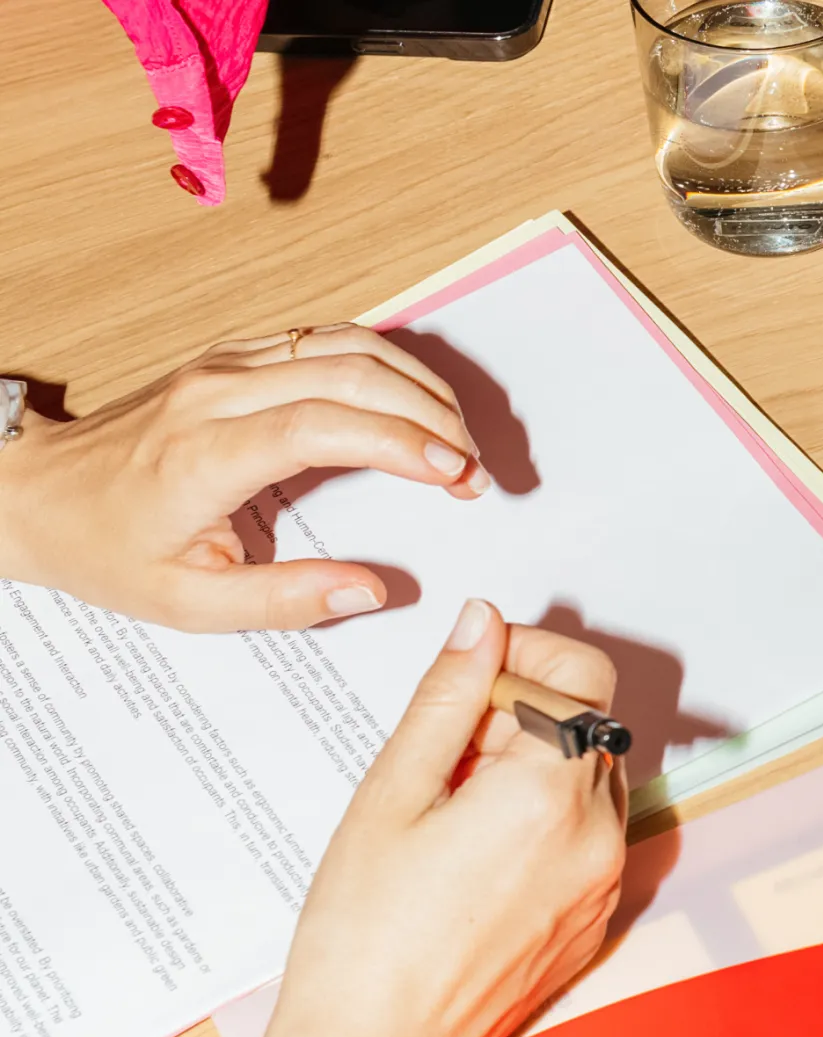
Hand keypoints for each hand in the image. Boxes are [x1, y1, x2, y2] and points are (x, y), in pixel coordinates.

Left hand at [0, 325, 488, 631]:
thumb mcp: (187, 604)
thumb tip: (370, 591)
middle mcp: (218, 393)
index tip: (456, 476)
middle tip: (472, 471)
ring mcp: (227, 364)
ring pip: (348, 344)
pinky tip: (415, 404)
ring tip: (455, 440)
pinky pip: (328, 339)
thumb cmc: (107, 548)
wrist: (35, 491)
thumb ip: (283, 602)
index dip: (402, 444)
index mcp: (205, 454)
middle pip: (352, 373)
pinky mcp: (236, 355)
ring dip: (419, 386)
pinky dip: (388, 366)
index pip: (323, 426)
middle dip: (432, 418)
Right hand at [227, 602, 624, 1036]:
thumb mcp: (391, 794)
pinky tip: (473, 855)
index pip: (585, 677)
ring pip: (587, 782)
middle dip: (522, 717)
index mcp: (550, 796)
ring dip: (533, 770)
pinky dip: (542, 823)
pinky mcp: (593, 919)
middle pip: (587, 729)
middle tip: (445, 752)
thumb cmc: (364, 939)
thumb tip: (481, 625)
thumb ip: (447, 698)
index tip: (479, 668)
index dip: (529, 657)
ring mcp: (603, 884)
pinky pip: (585, 839)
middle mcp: (597, 838)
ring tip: (452, 809)